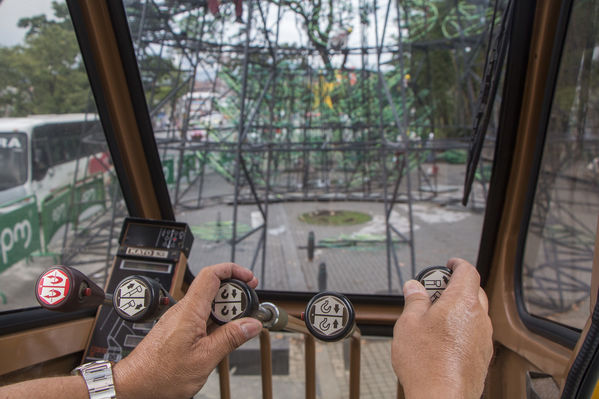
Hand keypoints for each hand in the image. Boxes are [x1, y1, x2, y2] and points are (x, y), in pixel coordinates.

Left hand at [113, 263, 262, 398]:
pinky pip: (201, 317)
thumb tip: (251, 325)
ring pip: (208, 304)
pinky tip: (221, 336)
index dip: (233, 270)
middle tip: (248, 309)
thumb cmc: (160, 375)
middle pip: (213, 288)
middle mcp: (182, 310)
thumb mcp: (204, 358)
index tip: (249, 279)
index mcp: (189, 311)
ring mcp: (179, 319)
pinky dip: (215, 322)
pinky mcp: (177, 329)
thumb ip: (230, 339)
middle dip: (234, 295)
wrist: (135, 386)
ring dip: (225, 311)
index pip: (212, 274)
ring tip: (237, 328)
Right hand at [392, 258, 492, 398]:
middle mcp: (479, 318)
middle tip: (435, 291)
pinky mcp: (483, 356)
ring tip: (435, 318)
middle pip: (474, 291)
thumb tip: (414, 287)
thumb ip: (414, 300)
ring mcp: (484, 339)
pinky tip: (444, 339)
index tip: (449, 264)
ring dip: (459, 309)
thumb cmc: (426, 363)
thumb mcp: (409, 323)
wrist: (441, 397)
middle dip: (457, 286)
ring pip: (475, 313)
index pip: (468, 272)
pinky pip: (475, 333)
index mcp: (462, 303)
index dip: (458, 264)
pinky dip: (462, 328)